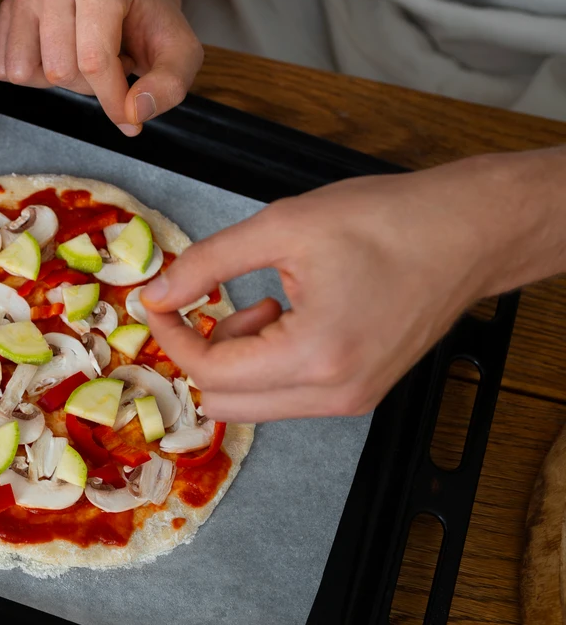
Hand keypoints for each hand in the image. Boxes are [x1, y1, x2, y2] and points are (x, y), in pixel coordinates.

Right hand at [0, 0, 201, 135]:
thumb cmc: (149, 25)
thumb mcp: (181, 55)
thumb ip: (168, 87)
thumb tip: (134, 113)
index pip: (94, 61)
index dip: (112, 101)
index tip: (129, 117)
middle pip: (60, 70)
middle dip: (88, 84)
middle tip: (111, 62)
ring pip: (27, 72)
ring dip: (59, 79)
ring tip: (84, 55)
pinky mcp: (7, 10)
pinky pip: (6, 69)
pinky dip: (34, 75)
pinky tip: (59, 53)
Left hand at [138, 156, 519, 422]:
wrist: (469, 232)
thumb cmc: (387, 221)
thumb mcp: (281, 226)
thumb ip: (207, 264)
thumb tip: (155, 293)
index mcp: (315, 355)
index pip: (211, 371)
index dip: (170, 334)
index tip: (156, 299)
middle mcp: (335, 394)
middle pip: (226, 403)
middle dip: (199, 353)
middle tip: (199, 302)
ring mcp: (352, 400)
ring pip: (256, 403)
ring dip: (236, 357)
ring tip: (259, 300)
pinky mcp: (360, 392)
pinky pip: (288, 394)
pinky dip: (266, 361)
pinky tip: (284, 312)